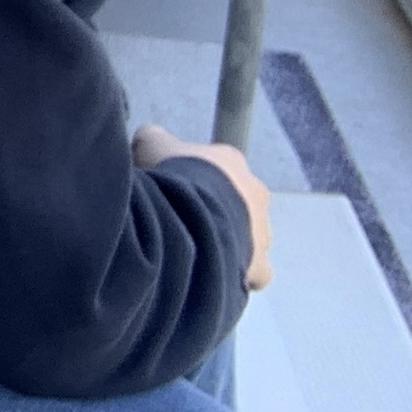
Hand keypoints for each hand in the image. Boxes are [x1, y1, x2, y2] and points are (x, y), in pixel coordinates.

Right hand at [134, 124, 275, 290]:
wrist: (189, 220)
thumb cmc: (172, 178)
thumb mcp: (149, 145)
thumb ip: (153, 140)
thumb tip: (149, 138)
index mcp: (231, 162)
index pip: (215, 168)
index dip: (191, 179)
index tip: (172, 190)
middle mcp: (255, 193)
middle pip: (235, 202)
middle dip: (211, 211)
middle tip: (181, 221)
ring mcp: (262, 232)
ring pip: (245, 237)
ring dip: (223, 241)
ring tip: (190, 250)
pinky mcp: (260, 266)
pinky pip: (249, 272)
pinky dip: (231, 274)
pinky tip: (206, 273)